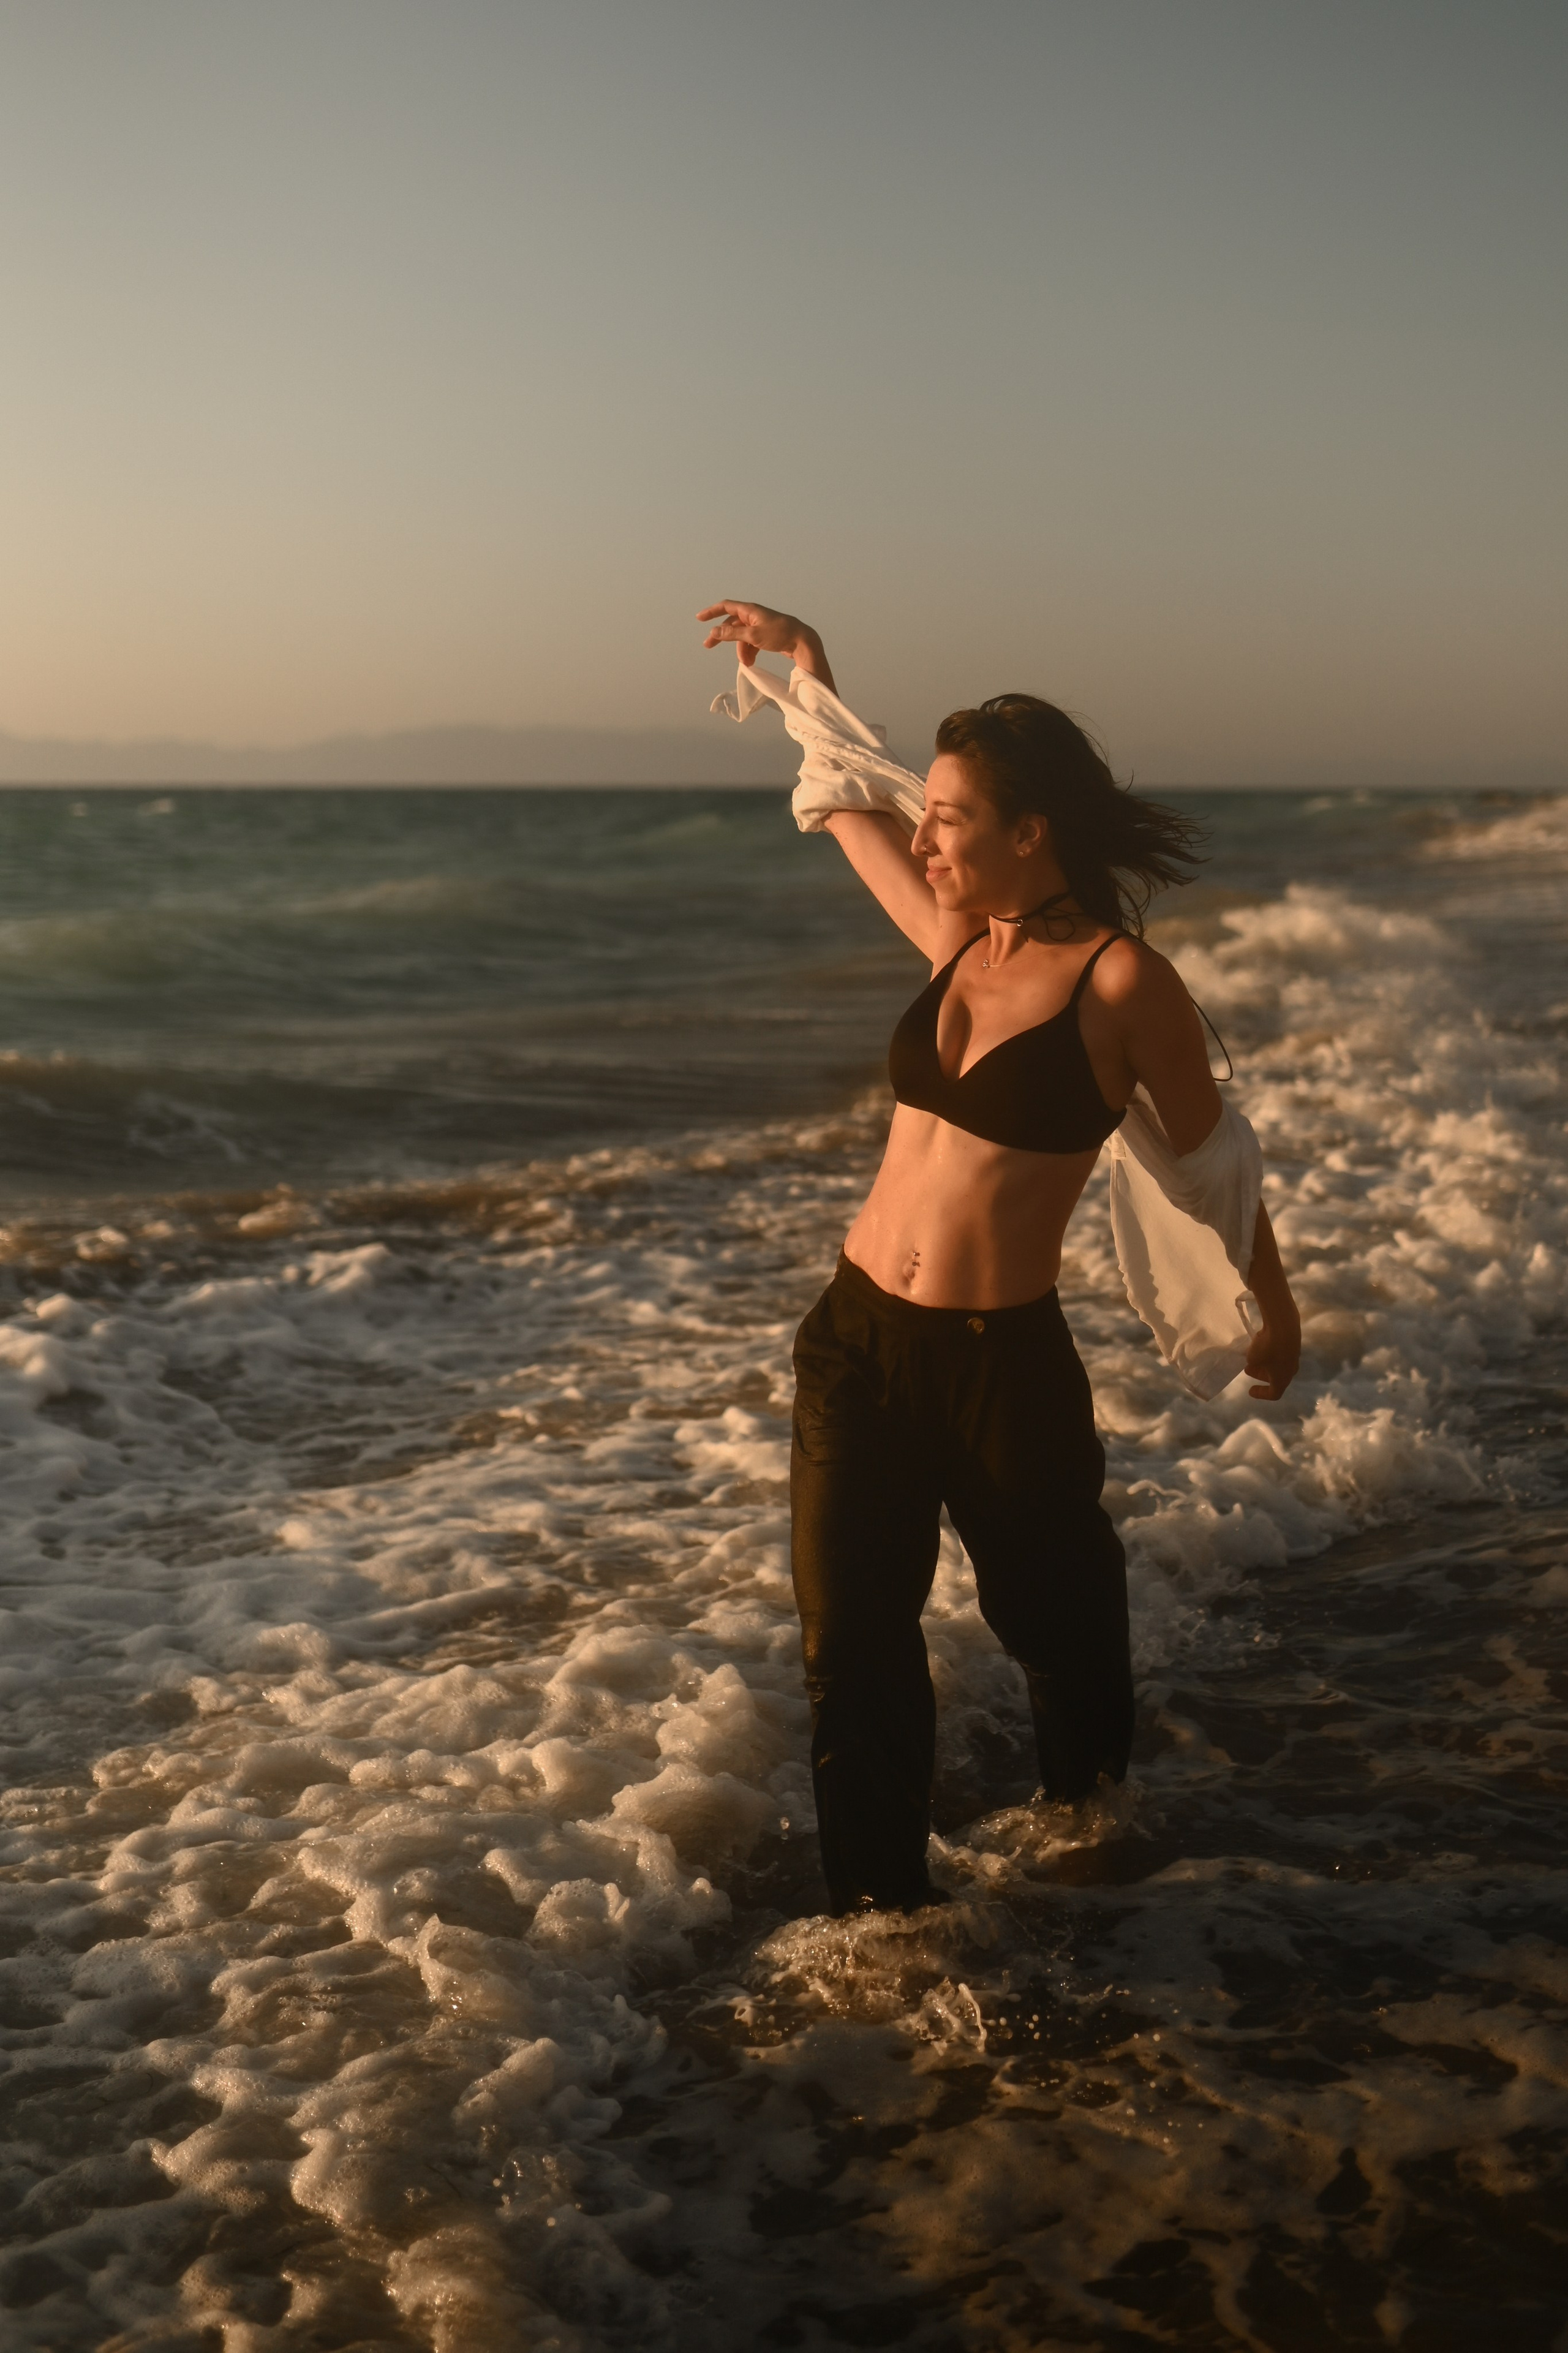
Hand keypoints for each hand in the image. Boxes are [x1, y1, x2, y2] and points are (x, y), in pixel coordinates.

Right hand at [698, 599, 812, 671]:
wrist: (802, 642)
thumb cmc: (779, 634)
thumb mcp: (753, 635)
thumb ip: (732, 633)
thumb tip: (714, 631)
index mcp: (750, 610)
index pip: (726, 606)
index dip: (712, 611)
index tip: (700, 618)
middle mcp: (754, 615)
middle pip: (732, 623)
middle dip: (722, 636)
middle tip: (709, 646)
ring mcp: (760, 625)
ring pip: (742, 637)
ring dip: (740, 650)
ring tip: (745, 663)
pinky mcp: (766, 636)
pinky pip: (751, 643)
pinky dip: (749, 652)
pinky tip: (751, 662)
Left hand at [1244, 1317, 1299, 1400]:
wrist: (1283, 1325)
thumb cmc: (1267, 1348)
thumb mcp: (1253, 1358)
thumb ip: (1253, 1362)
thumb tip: (1256, 1359)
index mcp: (1282, 1379)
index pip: (1274, 1393)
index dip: (1261, 1394)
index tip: (1250, 1390)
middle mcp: (1291, 1370)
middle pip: (1276, 1378)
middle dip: (1260, 1375)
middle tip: (1247, 1369)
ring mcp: (1294, 1356)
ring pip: (1278, 1365)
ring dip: (1265, 1364)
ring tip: (1251, 1357)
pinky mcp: (1293, 1344)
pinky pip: (1280, 1354)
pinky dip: (1271, 1354)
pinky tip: (1260, 1346)